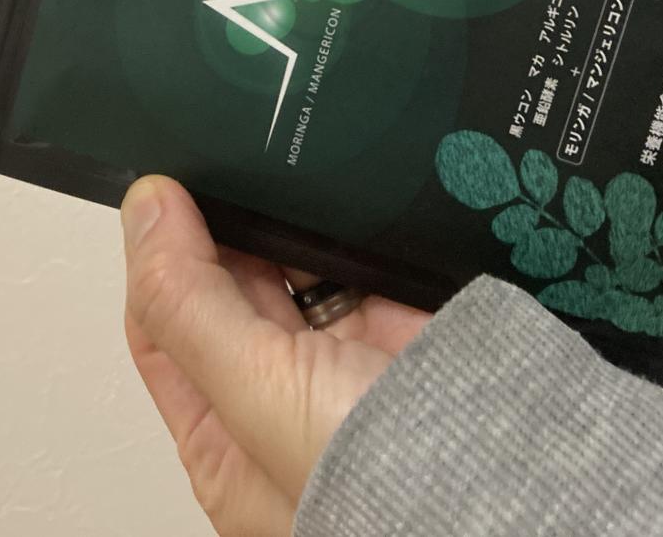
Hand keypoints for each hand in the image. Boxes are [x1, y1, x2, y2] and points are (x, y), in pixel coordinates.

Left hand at [121, 175, 429, 536]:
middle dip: (222, 231)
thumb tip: (145, 213)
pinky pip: (362, 254)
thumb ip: (189, 303)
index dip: (155, 256)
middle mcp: (285, 398)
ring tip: (281, 173)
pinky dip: (350, 224)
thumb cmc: (387, 492)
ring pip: (297, 264)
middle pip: (231, 288)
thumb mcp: (254, 394)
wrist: (516, 481)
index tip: (162, 190)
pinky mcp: (405, 323)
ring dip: (288, 222)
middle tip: (222, 169)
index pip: (164, 328)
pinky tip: (338, 195)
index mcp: (227, 437)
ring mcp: (349, 358)